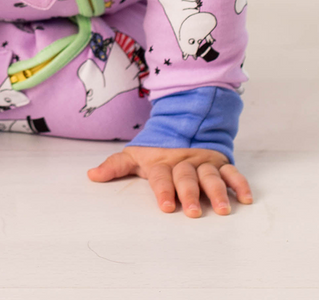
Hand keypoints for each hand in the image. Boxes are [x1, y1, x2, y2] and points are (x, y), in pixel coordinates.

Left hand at [87, 146, 252, 216]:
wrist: (184, 125)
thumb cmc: (158, 151)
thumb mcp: (136, 155)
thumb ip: (115, 166)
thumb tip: (91, 175)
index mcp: (162, 162)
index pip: (161, 176)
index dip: (163, 190)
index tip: (165, 206)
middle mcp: (183, 161)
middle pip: (186, 177)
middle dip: (188, 193)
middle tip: (191, 211)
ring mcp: (203, 161)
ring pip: (210, 175)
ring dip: (216, 191)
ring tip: (222, 209)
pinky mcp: (220, 163)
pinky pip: (232, 172)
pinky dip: (239, 183)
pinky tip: (245, 198)